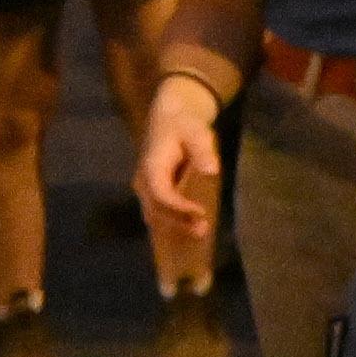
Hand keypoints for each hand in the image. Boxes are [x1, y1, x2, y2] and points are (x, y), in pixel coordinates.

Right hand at [136, 82, 227, 247]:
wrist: (169, 120)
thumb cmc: (184, 126)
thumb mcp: (197, 132)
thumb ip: (202, 151)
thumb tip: (212, 170)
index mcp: (151, 168)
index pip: (162, 194)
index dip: (179, 208)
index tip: (200, 214)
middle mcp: (143, 184)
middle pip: (156, 211)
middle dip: (178, 224)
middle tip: (203, 231)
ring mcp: (145, 191)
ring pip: (155, 217)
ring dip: (174, 229)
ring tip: (200, 236)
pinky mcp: (153, 195)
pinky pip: (158, 215)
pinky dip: (171, 226)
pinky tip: (188, 234)